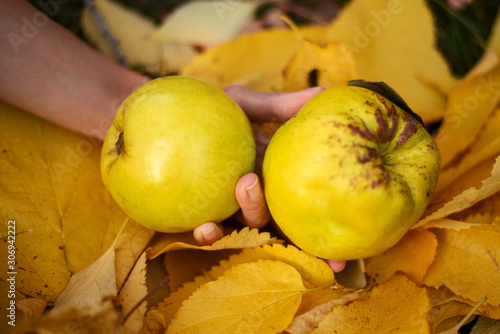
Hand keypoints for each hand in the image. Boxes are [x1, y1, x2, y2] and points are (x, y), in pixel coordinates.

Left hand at [191, 86, 346, 272]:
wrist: (172, 116)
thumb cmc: (213, 109)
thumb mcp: (246, 103)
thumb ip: (280, 106)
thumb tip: (323, 94)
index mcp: (275, 178)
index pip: (304, 213)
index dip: (322, 242)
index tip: (340, 265)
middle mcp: (257, 198)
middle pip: (281, 229)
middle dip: (294, 245)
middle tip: (290, 198)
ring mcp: (229, 210)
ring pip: (247, 231)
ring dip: (249, 220)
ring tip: (245, 188)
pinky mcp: (200, 216)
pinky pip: (207, 232)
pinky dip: (208, 234)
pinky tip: (204, 227)